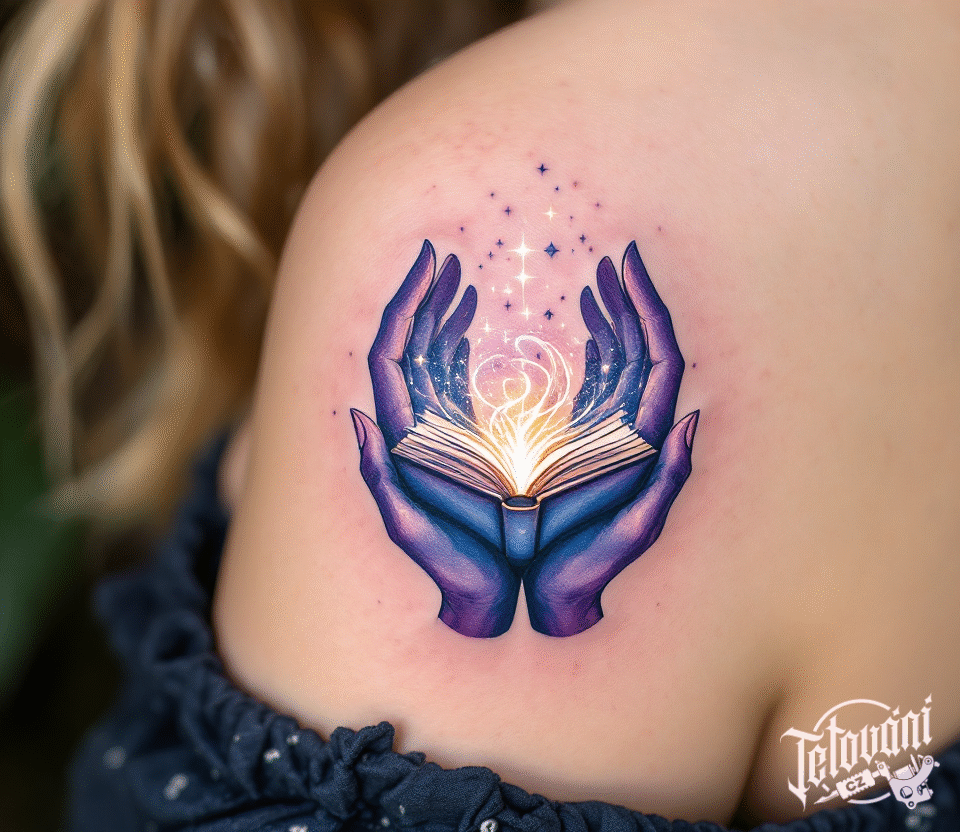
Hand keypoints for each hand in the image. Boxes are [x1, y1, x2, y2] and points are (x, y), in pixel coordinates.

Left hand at [353, 241, 517, 636]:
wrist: (479, 598)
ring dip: (442, 319)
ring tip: (463, 285)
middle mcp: (412, 426)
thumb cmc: (450, 566)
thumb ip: (377, 474)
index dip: (407, 301)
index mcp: (399, 435)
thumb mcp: (406, 524)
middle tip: (449, 261)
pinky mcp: (457, 445)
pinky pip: (451, 386)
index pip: (392, 352)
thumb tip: (352, 414)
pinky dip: (460, 351)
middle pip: (409, 344)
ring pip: (430, 360)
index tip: (431, 259)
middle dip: (425, 298)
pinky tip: (474, 335)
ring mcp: (435, 432)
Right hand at [526, 242, 695, 636]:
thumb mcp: (634, 530)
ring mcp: (611, 432)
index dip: (646, 308)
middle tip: (611, 263)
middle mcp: (634, 429)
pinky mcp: (589, 442)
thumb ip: (666, 480)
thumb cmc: (590, 566)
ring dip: (611, 321)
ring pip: (619, 363)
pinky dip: (594, 352)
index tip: (627, 263)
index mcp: (645, 442)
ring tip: (596, 284)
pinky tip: (585, 332)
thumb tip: (694, 419)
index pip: (657, 358)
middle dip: (628, 303)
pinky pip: (598, 385)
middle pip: (641, 351)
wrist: (560, 592)